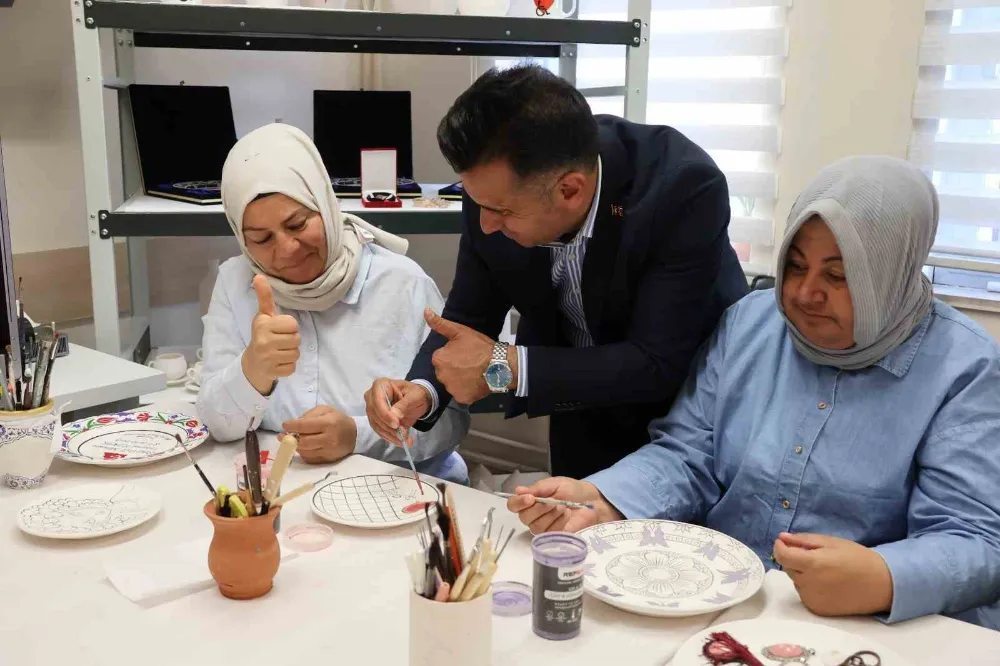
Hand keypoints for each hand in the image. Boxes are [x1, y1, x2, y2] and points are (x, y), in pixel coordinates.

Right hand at [242, 275, 300, 394]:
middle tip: (280, 342)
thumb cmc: (262, 335)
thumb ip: (264, 297)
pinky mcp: (273, 372)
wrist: (253, 363)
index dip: (289, 327)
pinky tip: (278, 362)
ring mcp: (268, 358)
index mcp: (263, 324)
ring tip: (279, 352)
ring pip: (296, 353)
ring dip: (291, 353)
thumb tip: (258, 276)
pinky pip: (293, 367)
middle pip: (296, 339)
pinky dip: (288, 366)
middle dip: (292, 341)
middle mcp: (264, 341)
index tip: (279, 329)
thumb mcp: (264, 315)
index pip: (293, 324)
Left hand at [282, 405, 356, 463]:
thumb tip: (295, 425)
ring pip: (305, 452)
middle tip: (282, 436)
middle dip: (290, 439)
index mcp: (328, 424)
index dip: (292, 426)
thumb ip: (309, 415)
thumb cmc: (337, 420)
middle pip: (303, 442)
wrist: (354, 435)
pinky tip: (303, 447)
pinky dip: (303, 453)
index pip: (305, 426)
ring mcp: (328, 452)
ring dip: (295, 447)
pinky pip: (309, 458)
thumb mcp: (326, 410)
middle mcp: (329, 439)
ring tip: (292, 441)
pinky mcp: (327, 460)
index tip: (285, 425)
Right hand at [364, 378, 429, 446]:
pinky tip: (400, 442)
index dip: (385, 414)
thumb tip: (395, 416)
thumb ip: (404, 404)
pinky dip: (390, 437)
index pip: (378, 401)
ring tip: (405, 441)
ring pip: (377, 425)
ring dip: (391, 435)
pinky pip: (380, 431)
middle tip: (403, 435)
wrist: (416, 400)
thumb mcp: (415, 396)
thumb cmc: (415, 394)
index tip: (396, 424)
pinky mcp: (375, 420)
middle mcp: (372, 396)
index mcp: (380, 385)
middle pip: (375, 415)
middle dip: (389, 427)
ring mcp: (372, 409)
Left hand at [426, 309, 516, 404]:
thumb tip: (425, 311)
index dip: (453, 355)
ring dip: (460, 380)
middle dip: (455, 368)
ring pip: (453, 383)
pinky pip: (462, 394)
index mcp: (438, 359)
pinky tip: (476, 382)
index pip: (441, 358)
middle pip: (445, 372)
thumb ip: (440, 323)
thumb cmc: (479, 347)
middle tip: (470, 363)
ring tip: (475, 373)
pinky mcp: (462, 398)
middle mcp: (441, 375)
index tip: (464, 353)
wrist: (499, 364)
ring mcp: (451, 388)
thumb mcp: (459, 331)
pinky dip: (468, 390)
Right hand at [506, 477, 622, 534]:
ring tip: (563, 507)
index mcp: (530, 501)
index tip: (530, 498)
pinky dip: (559, 522)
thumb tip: (518, 490)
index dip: (519, 502)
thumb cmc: (572, 490)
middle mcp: (533, 516)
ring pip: (536, 526)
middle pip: (524, 517)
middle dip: (539, 508)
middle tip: (553, 502)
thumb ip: (537, 488)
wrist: (592, 501)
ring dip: (551, 515)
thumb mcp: (554, 484)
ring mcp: (543, 528)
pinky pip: (549, 533)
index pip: (514, 505)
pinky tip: (567, 516)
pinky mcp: (554, 538)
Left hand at [773, 532, 893, 616]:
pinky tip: (827, 584)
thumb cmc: (857, 558)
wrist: (881, 584)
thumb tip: (781, 537)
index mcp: (812, 564)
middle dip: (795, 559)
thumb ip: (803, 540)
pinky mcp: (818, 610)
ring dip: (802, 574)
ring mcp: (813, 599)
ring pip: (795, 581)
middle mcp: (809, 584)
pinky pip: (804, 594)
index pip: (782, 556)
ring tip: (825, 571)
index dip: (779, 547)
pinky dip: (809, 587)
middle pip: (788, 568)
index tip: (783, 542)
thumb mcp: (831, 542)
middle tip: (816, 556)